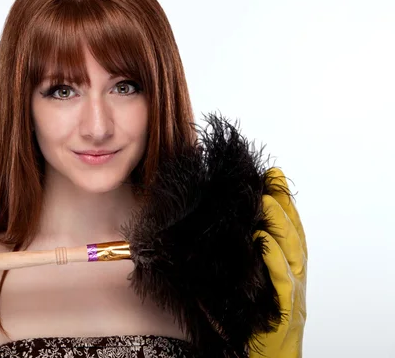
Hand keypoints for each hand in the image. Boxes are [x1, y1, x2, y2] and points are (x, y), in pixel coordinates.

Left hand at [251, 168, 307, 357]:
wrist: (269, 357)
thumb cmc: (255, 320)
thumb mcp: (249, 281)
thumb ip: (241, 256)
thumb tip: (218, 230)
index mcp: (287, 266)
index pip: (288, 227)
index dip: (282, 200)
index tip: (272, 173)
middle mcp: (294, 274)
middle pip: (292, 233)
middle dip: (282, 204)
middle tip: (270, 178)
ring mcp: (292, 291)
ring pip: (291, 252)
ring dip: (279, 224)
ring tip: (265, 201)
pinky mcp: (284, 309)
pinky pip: (281, 281)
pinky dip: (274, 260)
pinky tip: (264, 242)